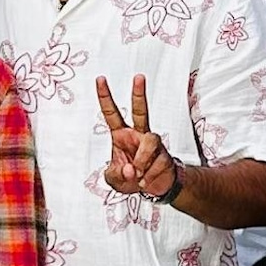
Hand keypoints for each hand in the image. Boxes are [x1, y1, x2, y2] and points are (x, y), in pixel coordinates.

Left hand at [94, 74, 184, 204]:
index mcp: (121, 136)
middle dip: (139, 93)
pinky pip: (158, 163)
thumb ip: (117, 174)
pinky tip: (145, 182)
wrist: (153, 189)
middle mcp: (138, 135)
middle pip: (140, 110)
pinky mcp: (165, 155)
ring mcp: (152, 144)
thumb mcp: (114, 179)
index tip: (100, 79)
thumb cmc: (130, 178)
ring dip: (142, 160)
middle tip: (139, 77)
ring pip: (150, 141)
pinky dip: (149, 176)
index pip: (111, 113)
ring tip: (138, 175)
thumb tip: (130, 169)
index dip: (105, 97)